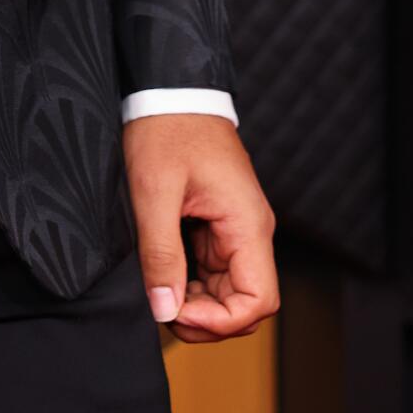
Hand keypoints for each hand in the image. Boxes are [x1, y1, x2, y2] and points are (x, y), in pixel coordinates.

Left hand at [122, 114, 278, 342]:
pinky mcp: (218, 225)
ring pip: (228, 291)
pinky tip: (162, 274)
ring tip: (158, 292)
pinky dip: (190, 283)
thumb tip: (165, 310)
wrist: (171, 91)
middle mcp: (250, 231)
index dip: (220, 321)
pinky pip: (213, 271)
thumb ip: (160, 254)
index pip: (258, 301)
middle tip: (161, 308)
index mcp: (247, 225)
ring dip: (197, 304)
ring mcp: (235, 230)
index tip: (176, 311)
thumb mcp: (154, 192)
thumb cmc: (167, 130)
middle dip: (206, 319)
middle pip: (245, 304)